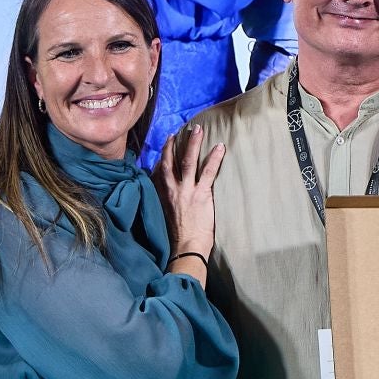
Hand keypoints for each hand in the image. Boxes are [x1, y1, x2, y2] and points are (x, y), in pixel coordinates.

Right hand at [156, 123, 224, 257]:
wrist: (185, 249)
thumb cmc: (178, 238)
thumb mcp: (166, 217)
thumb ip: (167, 203)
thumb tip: (172, 197)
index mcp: (162, 196)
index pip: (159, 172)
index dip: (162, 157)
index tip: (166, 144)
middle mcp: (171, 190)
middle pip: (169, 161)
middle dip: (172, 144)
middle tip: (178, 130)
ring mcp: (186, 191)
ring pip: (187, 161)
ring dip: (192, 143)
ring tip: (197, 129)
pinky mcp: (201, 195)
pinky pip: (208, 172)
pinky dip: (214, 158)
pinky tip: (220, 147)